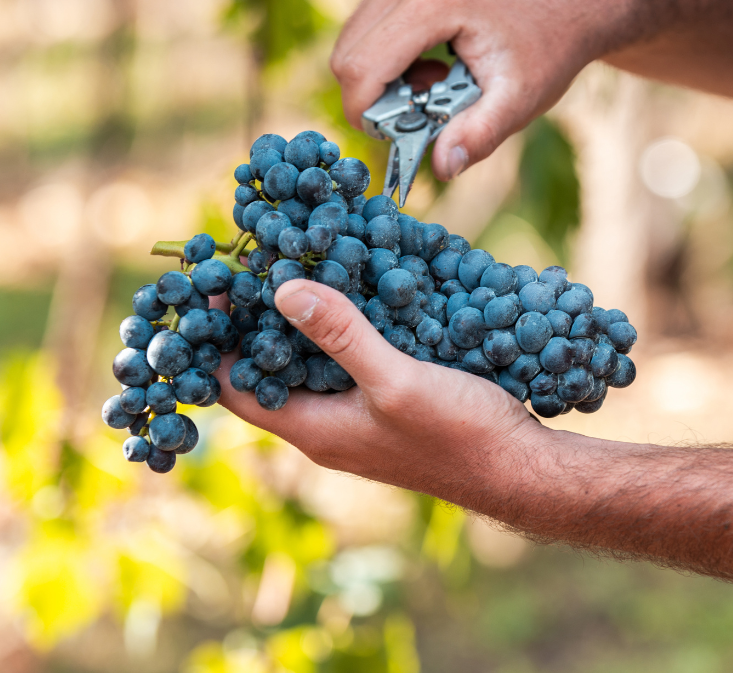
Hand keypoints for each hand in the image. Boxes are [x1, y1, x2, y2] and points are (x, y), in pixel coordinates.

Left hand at [213, 279, 542, 504]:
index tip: (213, 287)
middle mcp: (326, 426)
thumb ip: (341, 335)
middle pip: (265, 372)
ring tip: (297, 264)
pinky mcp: (386, 404)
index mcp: (313, 429)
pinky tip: (354, 288)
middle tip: (253, 263)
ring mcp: (355, 417)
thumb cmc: (459, 433)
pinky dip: (338, 327)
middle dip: (253, 322)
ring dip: (298, 320)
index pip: (232, 389)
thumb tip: (282, 289)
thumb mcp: (396, 379)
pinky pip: (344, 363)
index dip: (213, 342)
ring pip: (306, 365)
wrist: (520, 468)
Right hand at [331, 0, 625, 179]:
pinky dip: (386, 58)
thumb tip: (442, 167)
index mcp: (437, 0)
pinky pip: (366, 27)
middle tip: (424, 109)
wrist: (570, 1)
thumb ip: (479, 135)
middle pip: (347, 55)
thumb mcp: (519, 100)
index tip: (398, 136)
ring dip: (380, 79)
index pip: (362, 68)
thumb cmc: (548, 49)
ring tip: (434, 84)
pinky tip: (430, 64)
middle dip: (374, 98)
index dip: (368, 114)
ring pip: (351, 42)